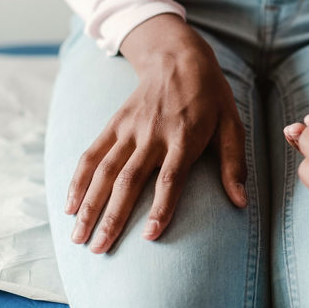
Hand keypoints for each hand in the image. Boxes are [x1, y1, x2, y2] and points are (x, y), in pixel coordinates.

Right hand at [66, 14, 247, 253]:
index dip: (161, 208)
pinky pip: (92, 154)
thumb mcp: (232, 124)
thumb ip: (234, 163)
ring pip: (104, 171)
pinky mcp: (114, 123)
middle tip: (99, 250)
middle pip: (129, 180)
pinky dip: (78, 181)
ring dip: (88, 205)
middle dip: (112, 217)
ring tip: (78, 238)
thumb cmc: (211, 97)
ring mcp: (129, 128)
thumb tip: (240, 202)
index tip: (149, 237)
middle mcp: (153, 134)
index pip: (171, 178)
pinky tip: (68, 206)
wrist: (178, 57)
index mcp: (185, 136)